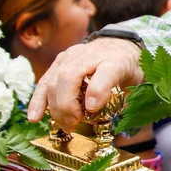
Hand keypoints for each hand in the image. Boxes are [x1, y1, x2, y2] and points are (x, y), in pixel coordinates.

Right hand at [27, 38, 144, 129]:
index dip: (97, 90)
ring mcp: (71, 56)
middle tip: (74, 123)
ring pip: (54, 80)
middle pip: (70, 76)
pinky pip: (45, 81)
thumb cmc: (127, 67)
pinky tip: (34, 117)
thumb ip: (123, 94)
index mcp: (115, 59)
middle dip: (68, 105)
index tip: (92, 108)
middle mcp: (90, 54)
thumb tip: (93, 106)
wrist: (118, 46)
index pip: (107, 71)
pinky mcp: (59, 61)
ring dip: (55, 107)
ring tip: (66, 124)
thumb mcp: (135, 81)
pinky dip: (38, 101)